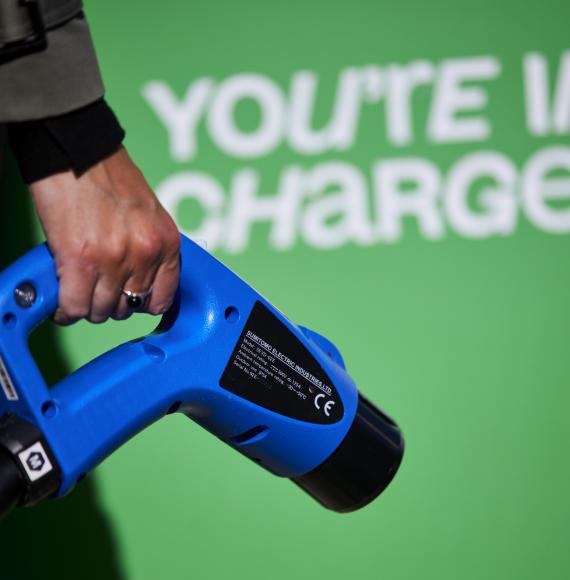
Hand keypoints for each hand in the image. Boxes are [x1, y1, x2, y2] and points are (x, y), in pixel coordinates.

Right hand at [30, 148, 179, 324]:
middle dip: (111, 304)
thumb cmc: (111, 177)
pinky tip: (62, 302)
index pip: (163, 299)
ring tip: (78, 294)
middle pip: (128, 308)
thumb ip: (150, 249)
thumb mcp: (149, 215)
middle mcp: (145, 254)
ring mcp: (114, 259)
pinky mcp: (80, 260)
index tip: (129, 303)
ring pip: (101, 311)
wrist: (78, 151)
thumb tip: (138, 281)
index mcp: (167, 243)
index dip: (142, 305)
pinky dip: (66, 309)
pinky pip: (75, 306)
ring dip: (87, 307)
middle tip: (97, 291)